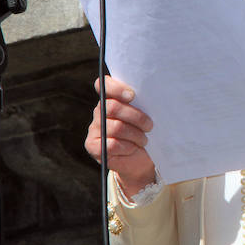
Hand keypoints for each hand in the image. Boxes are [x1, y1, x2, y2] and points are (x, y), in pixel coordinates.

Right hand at [84, 76, 156, 197]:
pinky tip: (133, 148)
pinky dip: (128, 147)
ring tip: (144, 140)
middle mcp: (99, 111)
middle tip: (149, 125)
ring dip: (135, 134)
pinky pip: (112, 144)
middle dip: (135, 116)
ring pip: (116, 127)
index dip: (116, 88)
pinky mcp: (93, 146)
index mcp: (110, 98)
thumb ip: (142, 102)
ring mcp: (94, 129)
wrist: (140, 159)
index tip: (132, 95)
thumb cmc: (145, 132)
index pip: (104, 85)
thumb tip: (151, 94)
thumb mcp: (146, 115)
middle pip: (113, 107)